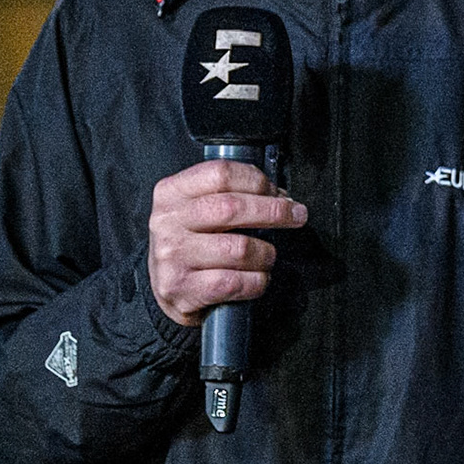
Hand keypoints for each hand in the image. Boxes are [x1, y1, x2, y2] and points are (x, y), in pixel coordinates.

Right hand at [147, 160, 307, 326]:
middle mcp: (167, 222)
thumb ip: (233, 194)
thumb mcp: (199, 208)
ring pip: (239, 249)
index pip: (220, 173)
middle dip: (274, 212)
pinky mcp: (182, 289)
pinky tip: (256, 278)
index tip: (278, 192)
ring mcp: (172, 257)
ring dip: (266, 254)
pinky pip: (235, 282)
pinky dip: (257, 281)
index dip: (258, 181)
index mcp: (172, 193)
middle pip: (232, 207)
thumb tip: (280, 197)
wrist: (167, 288)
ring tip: (268, 256)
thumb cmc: (193, 242)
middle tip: (297, 216)